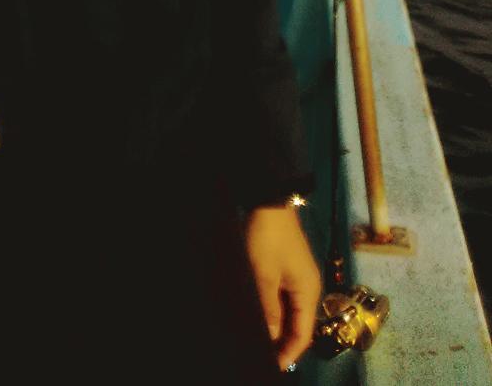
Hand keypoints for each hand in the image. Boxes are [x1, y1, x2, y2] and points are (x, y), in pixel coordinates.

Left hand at [244, 206, 320, 370]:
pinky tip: (261, 315)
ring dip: (278, 326)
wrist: (270, 201)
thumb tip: (271, 338)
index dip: (289, 353)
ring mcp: (299, 278)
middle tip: (263, 355)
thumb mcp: (263, 275)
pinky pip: (285, 298)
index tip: (274, 367)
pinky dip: (274, 310)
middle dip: (283, 342)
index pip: (303, 333)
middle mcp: (309, 288)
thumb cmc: (268, 238)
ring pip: (290, 312)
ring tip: (260, 339)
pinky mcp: (290, 269)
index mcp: (308, 292)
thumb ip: (268, 309)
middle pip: (298, 324)